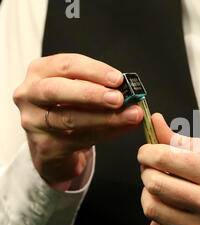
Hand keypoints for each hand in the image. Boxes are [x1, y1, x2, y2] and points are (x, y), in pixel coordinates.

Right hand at [13, 54, 142, 189]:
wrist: (53, 146)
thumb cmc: (69, 109)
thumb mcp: (80, 92)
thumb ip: (100, 88)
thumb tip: (130, 92)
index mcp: (39, 72)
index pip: (65, 65)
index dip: (94, 70)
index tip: (118, 78)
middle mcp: (29, 94)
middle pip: (57, 90)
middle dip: (92, 93)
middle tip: (119, 98)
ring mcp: (33, 122)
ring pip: (70, 118)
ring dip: (105, 117)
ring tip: (130, 115)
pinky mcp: (45, 146)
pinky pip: (80, 139)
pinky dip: (106, 132)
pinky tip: (123, 127)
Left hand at [138, 114, 199, 224]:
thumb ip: (186, 141)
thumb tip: (156, 123)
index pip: (166, 158)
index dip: (147, 152)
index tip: (147, 152)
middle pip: (154, 184)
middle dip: (147, 172)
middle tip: (154, 170)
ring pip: (152, 209)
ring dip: (149, 194)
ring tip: (161, 189)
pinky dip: (160, 217)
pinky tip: (174, 210)